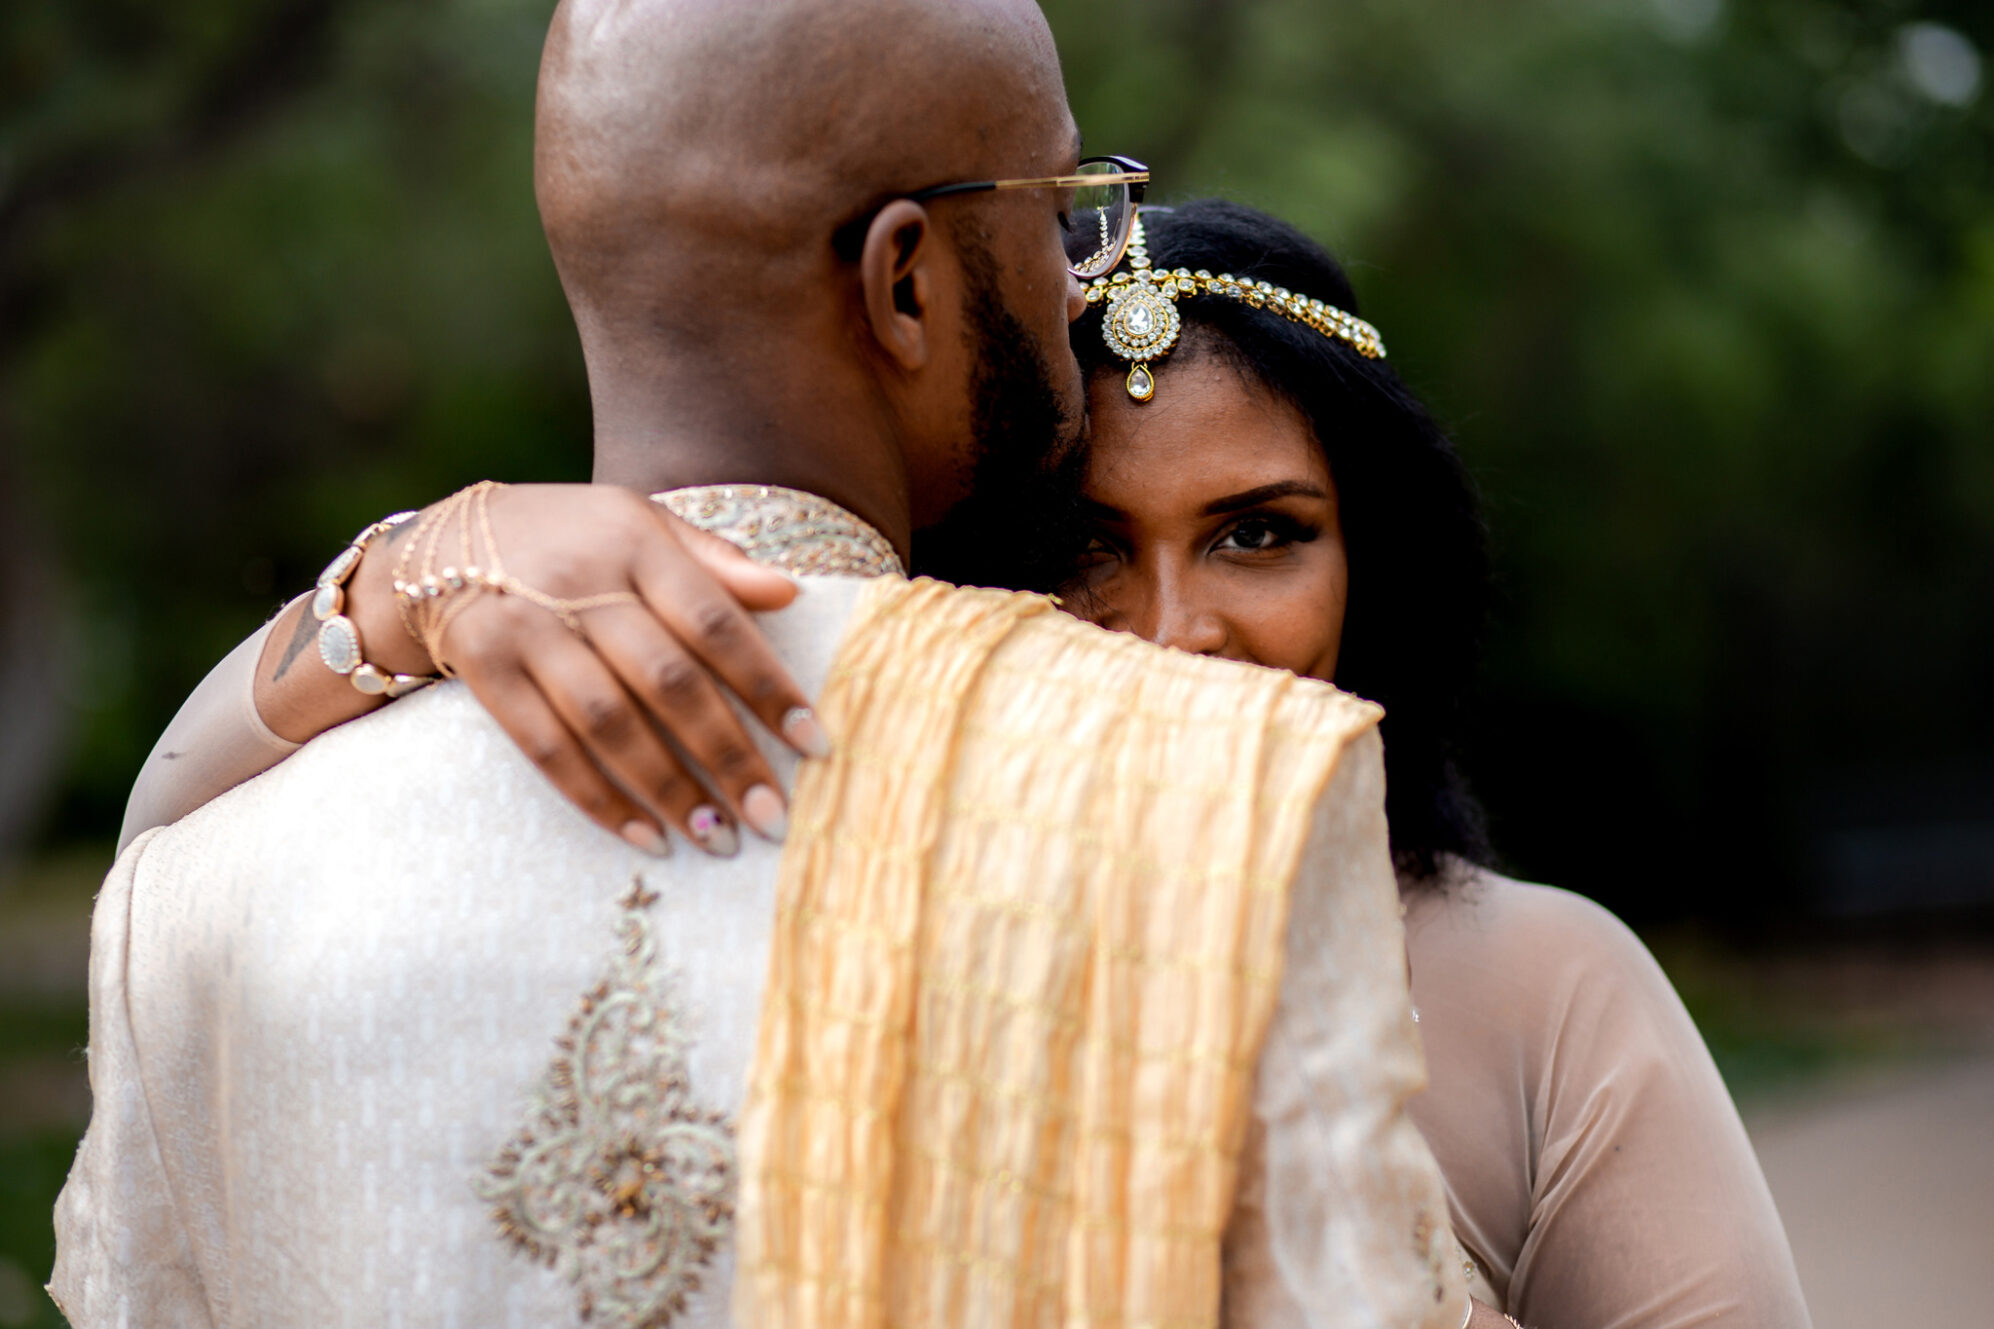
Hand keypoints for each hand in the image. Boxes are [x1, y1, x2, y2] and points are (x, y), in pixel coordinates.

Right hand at [331, 483, 822, 854]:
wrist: (443, 544)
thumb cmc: (572, 539)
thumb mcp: (640, 524)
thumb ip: (714, 561)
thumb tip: (790, 594)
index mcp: (634, 541)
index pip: (714, 621)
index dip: (766, 685)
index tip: (813, 742)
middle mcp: (580, 583)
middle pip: (667, 681)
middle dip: (726, 755)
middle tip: (773, 816)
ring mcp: (527, 627)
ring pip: (608, 722)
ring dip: (668, 788)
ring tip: (718, 838)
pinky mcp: (485, 669)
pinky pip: (546, 748)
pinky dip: (599, 798)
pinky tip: (646, 837)